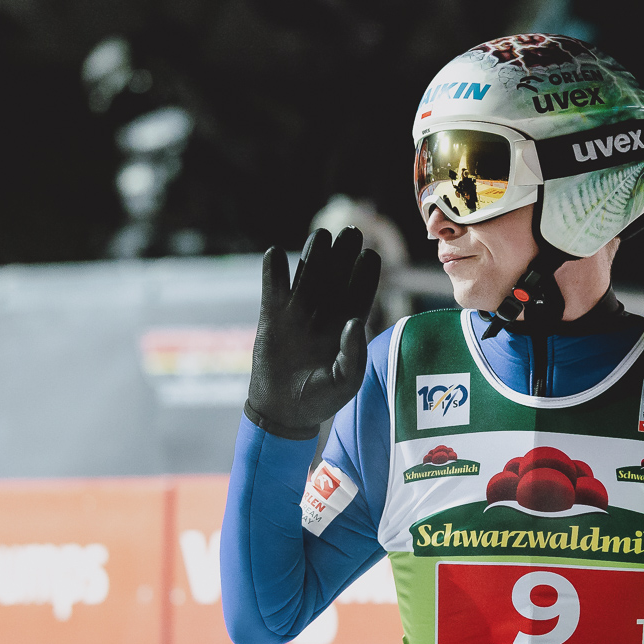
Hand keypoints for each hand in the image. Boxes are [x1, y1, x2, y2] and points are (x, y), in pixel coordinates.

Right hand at [245, 226, 380, 438]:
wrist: (284, 411)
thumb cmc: (321, 399)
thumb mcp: (345, 382)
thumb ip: (354, 355)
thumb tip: (353, 321)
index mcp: (347, 325)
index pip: (360, 292)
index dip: (365, 274)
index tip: (370, 256)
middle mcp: (324, 312)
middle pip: (336, 275)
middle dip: (344, 254)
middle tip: (351, 232)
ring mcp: (298, 311)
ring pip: (307, 275)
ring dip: (313, 254)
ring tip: (320, 236)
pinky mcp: (272, 315)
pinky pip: (273, 287)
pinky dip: (273, 270)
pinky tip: (275, 253)